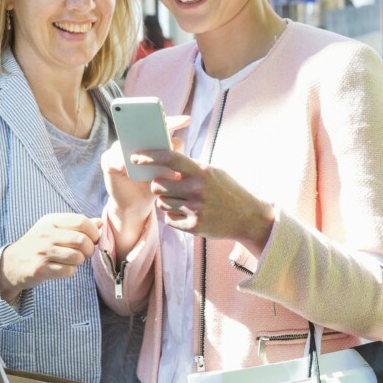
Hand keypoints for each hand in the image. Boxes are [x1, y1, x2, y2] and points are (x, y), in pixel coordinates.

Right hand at [0, 213, 101, 301]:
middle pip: (82, 240)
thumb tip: (100, 222)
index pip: (81, 221)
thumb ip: (77, 225)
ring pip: (77, 257)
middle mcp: (46, 234)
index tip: (93, 239)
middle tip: (84, 253)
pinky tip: (62, 268)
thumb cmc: (38, 244)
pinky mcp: (41, 269)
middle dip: (89, 249)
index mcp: (51, 221)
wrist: (12, 264)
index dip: (93, 232)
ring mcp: (42, 252)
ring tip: (72, 260)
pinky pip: (69, 271)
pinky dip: (70, 271)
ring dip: (79, 261)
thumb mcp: (54, 229)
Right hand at [101, 115, 189, 258]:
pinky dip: (124, 160)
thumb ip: (171, 158)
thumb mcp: (166, 172)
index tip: (188, 120)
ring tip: (150, 142)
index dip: (173, 122)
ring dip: (139, 143)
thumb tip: (176, 143)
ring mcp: (118, 149)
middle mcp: (132, 140)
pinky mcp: (108, 162)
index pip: (160, 126)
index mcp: (148, 141)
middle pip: (143, 128)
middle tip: (165, 125)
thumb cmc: (154, 186)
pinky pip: (116, 158)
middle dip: (153, 125)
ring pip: (129, 140)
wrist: (136, 205)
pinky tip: (132, 162)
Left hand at [133, 149, 274, 254]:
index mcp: (201, 172)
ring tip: (182, 201)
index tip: (135, 157)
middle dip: (159, 186)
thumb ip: (190, 168)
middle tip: (168, 187)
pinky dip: (174, 216)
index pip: (170, 159)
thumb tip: (165, 161)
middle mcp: (196, 189)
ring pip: (162, 203)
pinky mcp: (193, 226)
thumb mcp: (213, 172)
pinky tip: (188, 213)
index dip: (150, 156)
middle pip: (158, 186)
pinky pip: (169, 219)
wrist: (247, 218)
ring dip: (167, 201)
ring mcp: (195, 209)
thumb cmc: (228, 191)